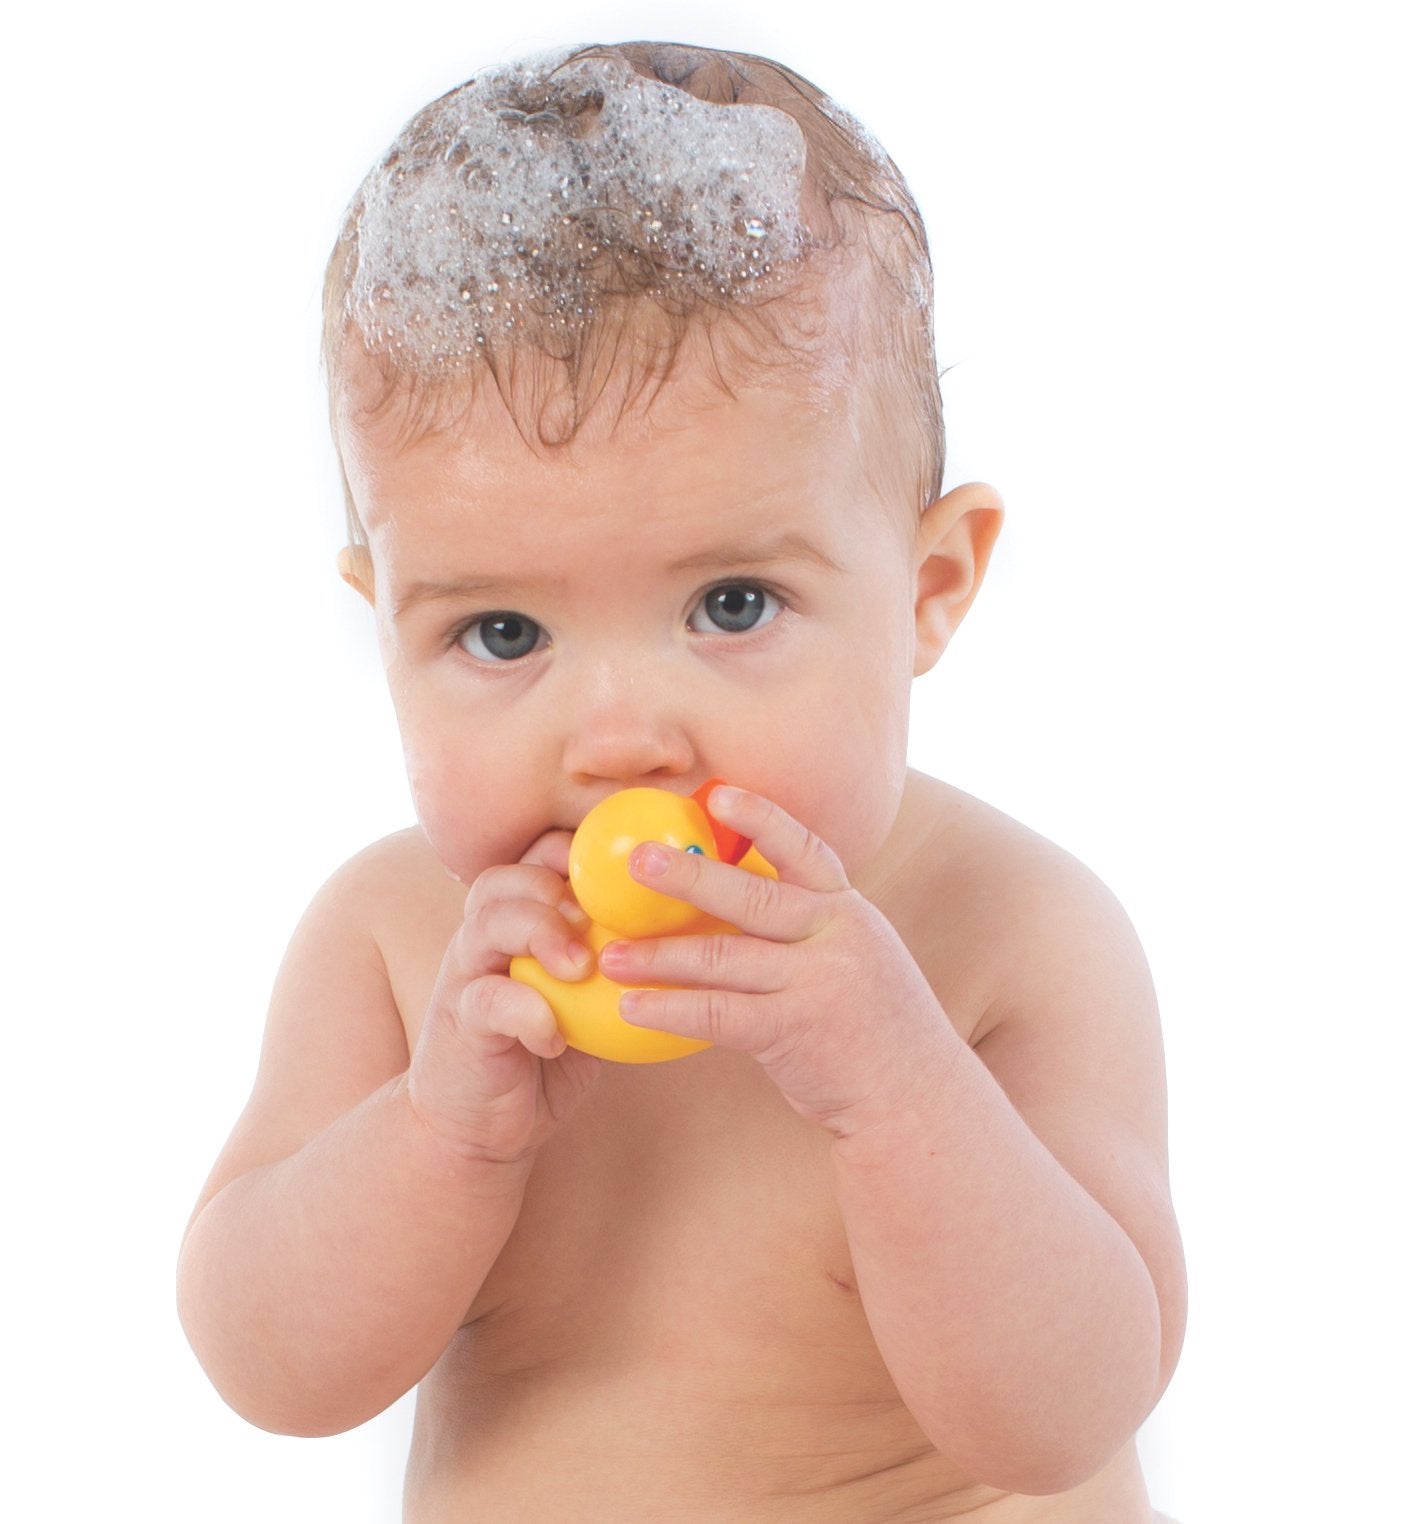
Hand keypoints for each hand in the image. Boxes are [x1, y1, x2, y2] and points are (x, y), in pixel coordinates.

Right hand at [408, 831, 601, 1165]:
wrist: (478, 1126)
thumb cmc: (546, 1056)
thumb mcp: (590, 1003)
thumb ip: (619, 965)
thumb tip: (702, 936)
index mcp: (517, 922)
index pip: (535, 858)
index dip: (574, 851)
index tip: (623, 872)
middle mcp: (484, 939)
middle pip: (505, 877)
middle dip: (554, 885)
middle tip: (592, 918)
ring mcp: (466, 976)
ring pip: (488, 923)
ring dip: (541, 933)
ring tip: (580, 966)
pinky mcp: (461, 1021)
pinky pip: (488, 999)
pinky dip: (528, 1012)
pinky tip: (555, 1038)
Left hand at [599, 787, 956, 1136]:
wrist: (917, 1098)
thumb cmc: (874, 1026)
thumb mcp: (858, 957)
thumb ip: (809, 928)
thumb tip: (733, 904)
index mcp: (848, 912)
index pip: (804, 851)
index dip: (761, 819)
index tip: (718, 793)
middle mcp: (837, 936)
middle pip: (749, 897)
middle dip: (688, 877)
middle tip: (637, 861)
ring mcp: (817, 983)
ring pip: (722, 957)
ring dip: (659, 956)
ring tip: (611, 954)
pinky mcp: (794, 1030)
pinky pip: (717, 1013)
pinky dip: (669, 1009)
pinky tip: (631, 1007)